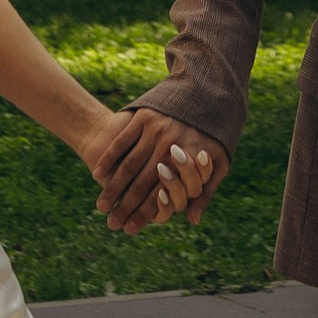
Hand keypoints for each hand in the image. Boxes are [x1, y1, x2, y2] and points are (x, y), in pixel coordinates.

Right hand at [93, 104, 227, 235]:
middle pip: (142, 182)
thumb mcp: (219, 161)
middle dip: (125, 206)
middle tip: (112, 224)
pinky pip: (123, 140)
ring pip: (129, 164)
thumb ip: (205, 191)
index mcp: (189, 160)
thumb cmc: (216, 132)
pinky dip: (109, 158)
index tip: (131, 229)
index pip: (162, 194)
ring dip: (113, 188)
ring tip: (101, 207)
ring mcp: (155, 129)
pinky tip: (98, 174)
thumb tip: (191, 221)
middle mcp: (170, 145)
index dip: (145, 214)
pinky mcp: (143, 115)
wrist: (210, 88)